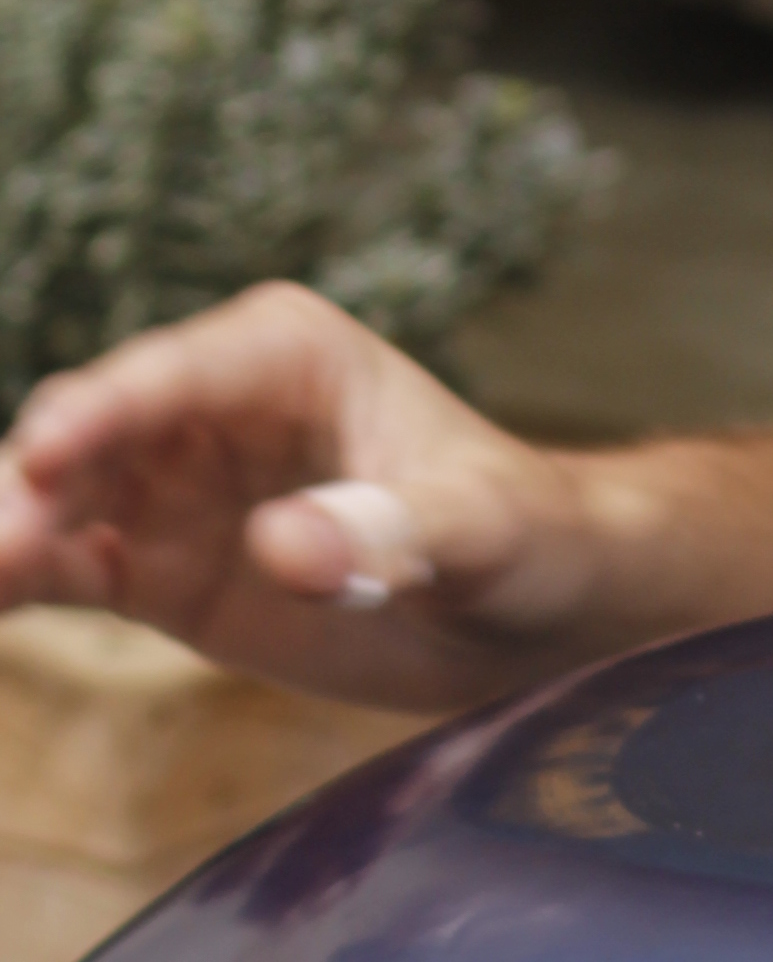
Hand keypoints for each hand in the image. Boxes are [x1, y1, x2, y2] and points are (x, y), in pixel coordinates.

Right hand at [0, 285, 585, 705]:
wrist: (532, 608)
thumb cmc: (522, 534)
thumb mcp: (482, 530)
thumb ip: (394, 532)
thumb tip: (291, 546)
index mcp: (284, 353)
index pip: (175, 374)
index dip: (104, 413)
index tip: (44, 458)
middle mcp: (208, 405)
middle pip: (90, 434)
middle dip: (28, 484)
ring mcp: (172, 488)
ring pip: (56, 503)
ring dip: (5, 536)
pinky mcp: (157, 568)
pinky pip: (65, 570)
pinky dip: (13, 584)